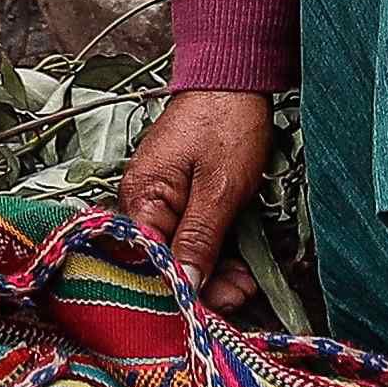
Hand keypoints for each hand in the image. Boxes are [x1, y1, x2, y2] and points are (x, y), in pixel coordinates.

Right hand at [117, 90, 275, 292]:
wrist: (234, 76)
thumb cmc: (226, 123)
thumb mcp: (220, 188)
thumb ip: (199, 238)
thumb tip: (185, 284)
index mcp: (140, 198)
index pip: (148, 261)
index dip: (178, 289)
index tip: (211, 310)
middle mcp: (140, 202)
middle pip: (163, 260)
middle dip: (201, 285)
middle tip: (241, 296)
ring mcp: (159, 199)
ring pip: (179, 252)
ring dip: (212, 272)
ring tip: (247, 284)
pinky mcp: (178, 197)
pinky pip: (189, 235)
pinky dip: (213, 251)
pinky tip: (239, 267)